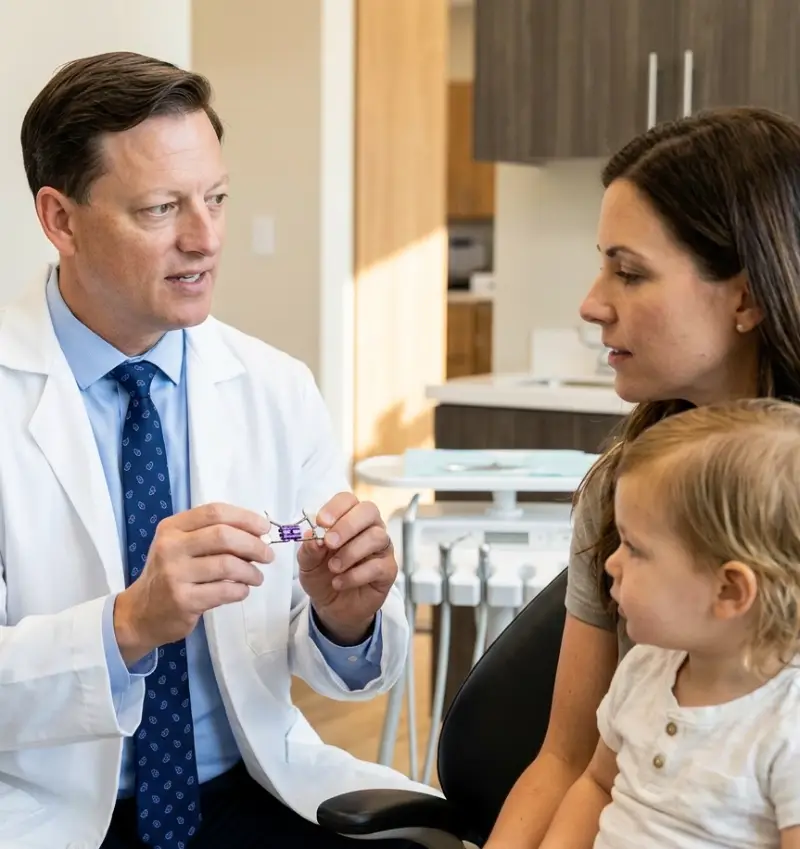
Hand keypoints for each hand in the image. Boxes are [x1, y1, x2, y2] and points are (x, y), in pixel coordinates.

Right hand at [114, 503, 272, 663]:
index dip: (245, 518)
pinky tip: (242, 590)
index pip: (214, 512)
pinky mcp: (183, 600)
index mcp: (172, 527)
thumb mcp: (182, 546)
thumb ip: (212, 536)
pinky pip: (224, 590)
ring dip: (251, 571)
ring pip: (227, 564)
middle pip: (223, 536)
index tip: (264, 528)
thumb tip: (257, 534)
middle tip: (267, 555)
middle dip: (253, 544)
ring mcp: (175, 574)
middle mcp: (170, 547)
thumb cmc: (171, 574)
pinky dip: (241, 590)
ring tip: (257, 577)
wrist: (140, 614)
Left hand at [298, 493, 396, 644]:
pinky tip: (340, 582)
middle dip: (347, 525)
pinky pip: (378, 565)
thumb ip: (309, 548)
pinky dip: (355, 575)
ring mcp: (381, 548)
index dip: (336, 508)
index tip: (321, 522)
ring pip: (376, 537)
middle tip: (329, 543)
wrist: (332, 607)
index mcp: (347, 519)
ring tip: (333, 568)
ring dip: (350, 552)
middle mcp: (369, 528)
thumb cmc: (322, 576)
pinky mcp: (388, 570)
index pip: (348, 500)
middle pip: (368, 511)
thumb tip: (313, 536)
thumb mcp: (307, 563)